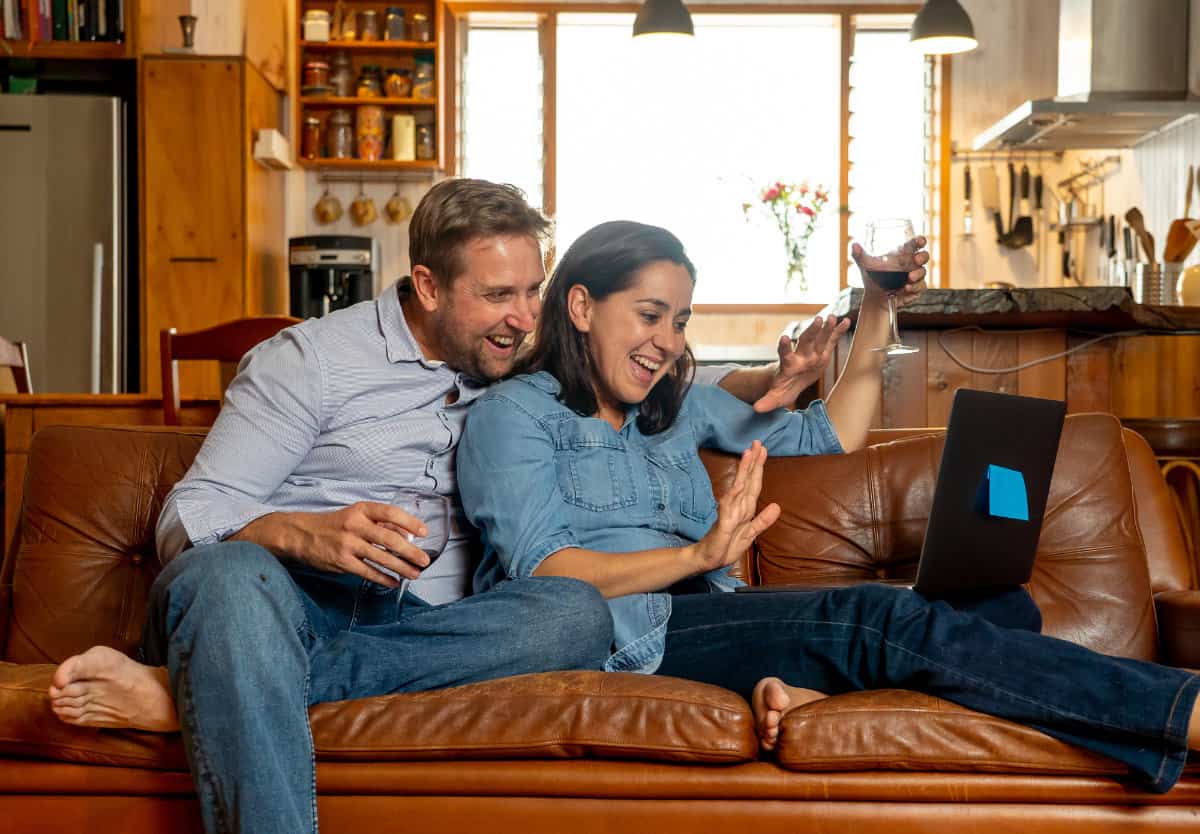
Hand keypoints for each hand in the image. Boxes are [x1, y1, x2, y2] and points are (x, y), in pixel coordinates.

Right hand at [232, 503, 430, 586]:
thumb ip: (378, 524)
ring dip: (401, 567)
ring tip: (415, 573)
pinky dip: (383, 578)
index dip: (409, 522)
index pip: (390, 513)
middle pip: (390, 539)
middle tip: (424, 560)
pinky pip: (368, 572)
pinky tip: (394, 582)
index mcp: (361, 510)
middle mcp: (355, 525)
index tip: (424, 532)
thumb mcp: (355, 516)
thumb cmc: (333, 524)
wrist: (300, 534)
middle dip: (410, 551)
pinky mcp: (342, 562)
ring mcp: (348, 544)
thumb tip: (404, 533)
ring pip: (381, 558)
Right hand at [689, 442, 780, 572]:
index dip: (759, 468)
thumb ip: (762, 521)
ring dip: (743, 471)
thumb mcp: (749, 535)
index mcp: (745, 509)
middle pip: (747, 481)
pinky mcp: (723, 524)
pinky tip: (738, 485)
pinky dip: (733, 496)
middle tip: (757, 442)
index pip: (754, 485)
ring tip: (747, 454)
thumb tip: (777, 506)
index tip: (763, 449)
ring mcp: (729, 513)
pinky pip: (728, 508)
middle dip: (753, 462)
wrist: (708, 560)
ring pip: (738, 488)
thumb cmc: (726, 547)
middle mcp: (737, 507)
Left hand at [752, 315, 849, 412]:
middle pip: (805, 341)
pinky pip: (830, 340)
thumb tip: (756, 409)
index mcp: (789, 365)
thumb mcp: (776, 397)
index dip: (784, 347)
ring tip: (832, 317)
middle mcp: (801, 355)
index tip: (784, 338)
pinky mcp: (822, 352)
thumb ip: (767, 401)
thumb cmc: (783, 388)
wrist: (790, 380)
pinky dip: (837, 331)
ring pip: (818, 338)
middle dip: (811, 331)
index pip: (785, 354)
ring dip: (825, 328)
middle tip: (817, 320)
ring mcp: (812, 352)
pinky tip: (846, 321)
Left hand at [850, 235, 928, 309]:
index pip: (915, 244)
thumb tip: (853, 245)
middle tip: (916, 260)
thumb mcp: (865, 265)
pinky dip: (915, 287)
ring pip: (923, 272)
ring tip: (909, 277)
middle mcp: (911, 263)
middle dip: (923, 257)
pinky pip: (921, 287)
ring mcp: (915, 276)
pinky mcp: (916, 289)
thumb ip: (859, 254)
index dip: (920, 240)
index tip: (920, 241)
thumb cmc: (873, 276)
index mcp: (903, 253)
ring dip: (918, 274)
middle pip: (924, 256)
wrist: (874, 296)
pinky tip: (906, 288)